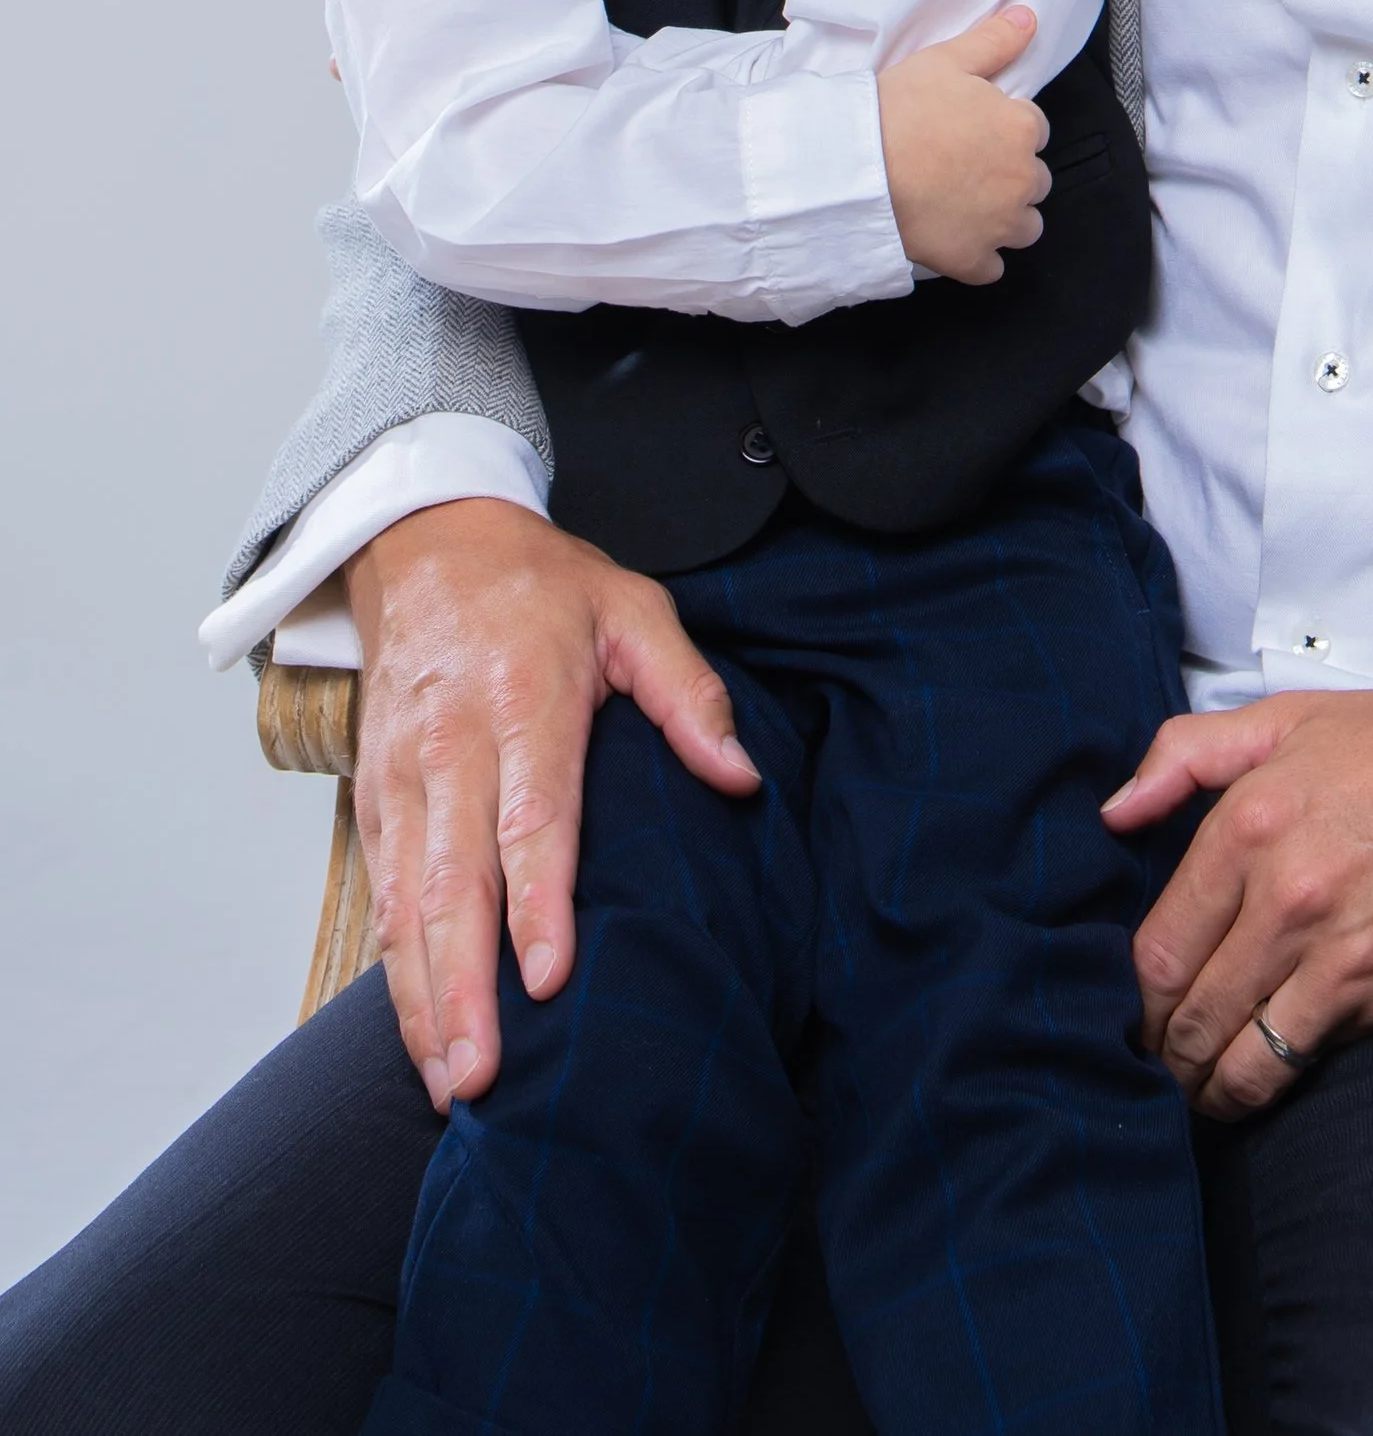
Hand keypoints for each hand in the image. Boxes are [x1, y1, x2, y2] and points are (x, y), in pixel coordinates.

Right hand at [342, 497, 758, 1112]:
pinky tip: (422, 1036)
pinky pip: (382, 896)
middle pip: (453, 883)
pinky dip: (397, 972)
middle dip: (465, 988)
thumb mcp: (633, 607)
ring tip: (453, 1085)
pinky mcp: (374, 797)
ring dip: (424, 1000)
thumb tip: (743, 777)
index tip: (549, 981)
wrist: (425, 542)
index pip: (530, 816)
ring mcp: (403, 778)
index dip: (537, 903)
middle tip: (485, 1078)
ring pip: (405, 905)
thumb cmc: (541, 585)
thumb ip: (690, 692)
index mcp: (522, 701)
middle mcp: (452, 748)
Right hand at [877, 6, 1048, 282]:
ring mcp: (1000, 226)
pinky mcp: (974, 261)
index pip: (1032, 128)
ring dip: (1003, 219)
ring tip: (963, 205)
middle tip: (963, 166)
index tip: (972, 130)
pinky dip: (977, 258)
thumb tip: (1030, 18)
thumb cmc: (900, 109)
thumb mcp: (946, 60)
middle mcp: (1023, 179)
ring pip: (1024, 227)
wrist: (857, 170)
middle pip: (1033, 180)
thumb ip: (994, 40)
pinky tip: (952, 240)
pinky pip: (992, 268)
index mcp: (1021, 128)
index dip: (1003, 127)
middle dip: (1008, 174)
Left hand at [1102, 673, 1372, 1117]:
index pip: (1157, 949)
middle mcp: (1289, 897)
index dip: (1130, 999)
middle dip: (1161, 1053)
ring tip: (1194, 1090)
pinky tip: (1255, 1083)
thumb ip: (1184, 754)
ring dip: (1206, 1088)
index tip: (1131, 1011)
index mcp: (1250, 822)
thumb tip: (1113, 814)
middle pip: (1189, 1016)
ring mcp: (1344, 955)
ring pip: (1241, 1061)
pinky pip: (1307, 1062)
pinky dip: (1271, 1085)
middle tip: (1154, 1063)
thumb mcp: (1289, 718)